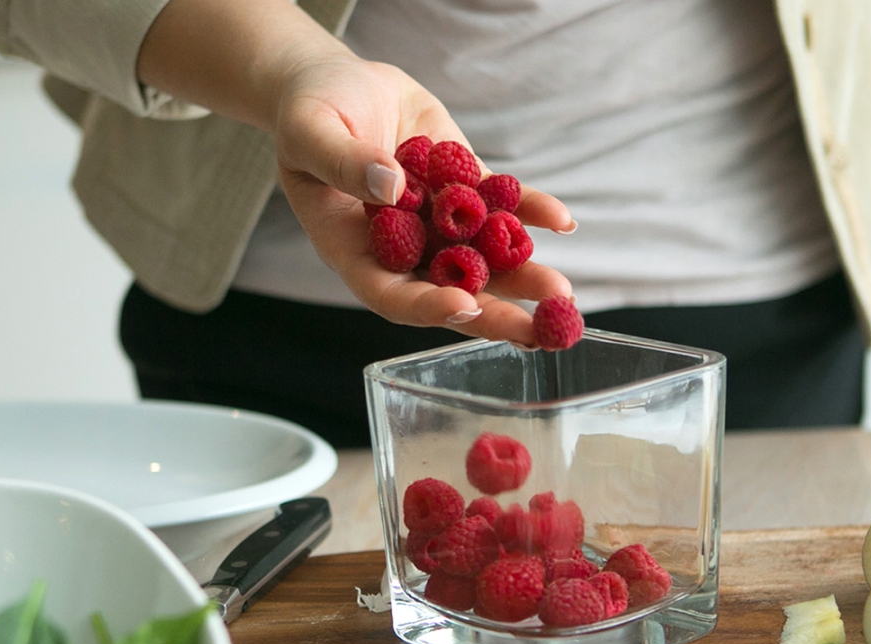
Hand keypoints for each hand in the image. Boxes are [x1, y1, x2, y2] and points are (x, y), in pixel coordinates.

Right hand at [272, 55, 574, 346]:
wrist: (341, 84)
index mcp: (354, 250)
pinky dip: (533, 214)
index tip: (464, 307)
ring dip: (524, 277)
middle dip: (496, 313)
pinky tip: (562, 219)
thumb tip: (390, 185)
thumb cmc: (308, 113)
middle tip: (540, 330)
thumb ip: (342, 162)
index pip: (391, 293)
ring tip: (561, 293)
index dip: (426, 306)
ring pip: (485, 261)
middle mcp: (403, 249)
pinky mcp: (467, 190)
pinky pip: (504, 209)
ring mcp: (439, 224)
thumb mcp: (310, 132)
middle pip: (450, 292)